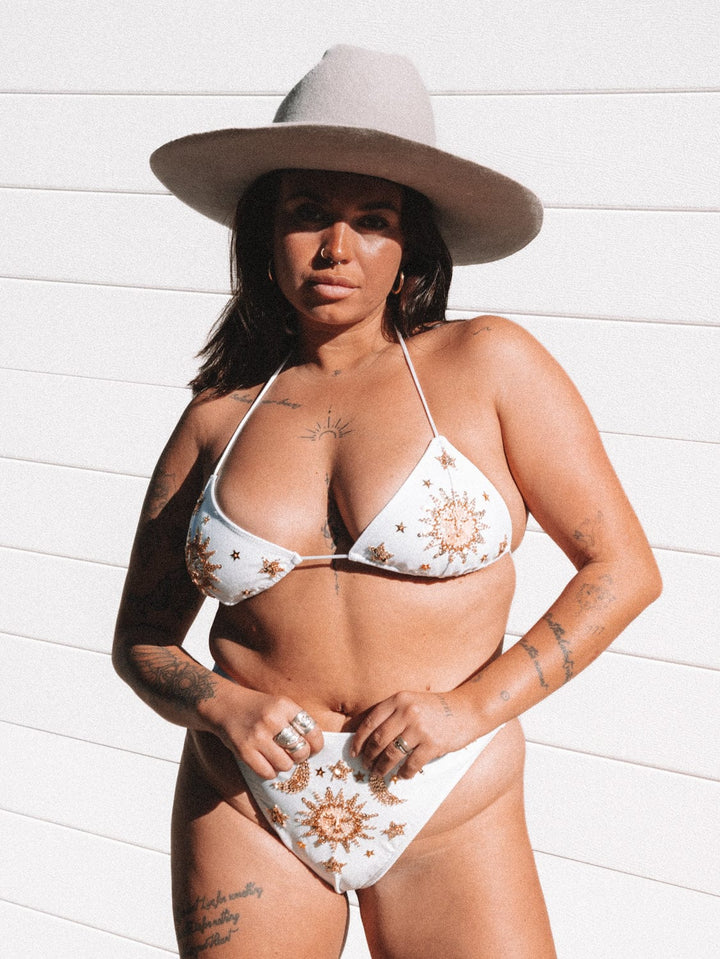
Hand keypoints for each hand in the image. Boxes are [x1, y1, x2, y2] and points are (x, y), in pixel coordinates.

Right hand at [207, 681, 323, 779]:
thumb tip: (315, 749)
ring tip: (277, 756)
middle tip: (293, 753)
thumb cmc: (258, 708)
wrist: (225, 705)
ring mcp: (257, 736)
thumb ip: (296, 722)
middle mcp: (272, 719)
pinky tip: (266, 762)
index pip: (312, 731)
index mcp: (284, 706)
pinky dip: (270, 772)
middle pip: (301, 750)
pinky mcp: (244, 751)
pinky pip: (267, 773)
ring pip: (285, 765)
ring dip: (284, 765)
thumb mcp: (279, 705)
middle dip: (300, 756)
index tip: (312, 748)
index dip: (316, 744)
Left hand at [351, 689, 480, 778]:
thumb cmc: (436, 708)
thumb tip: (369, 739)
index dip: (359, 740)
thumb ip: (392, 714)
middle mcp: (407, 712)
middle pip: (378, 740)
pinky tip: (402, 776)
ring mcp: (420, 728)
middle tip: (366, 766)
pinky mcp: (433, 744)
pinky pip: (412, 764)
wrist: (467, 709)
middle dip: (369, 757)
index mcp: (398, 699)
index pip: (370, 722)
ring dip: (382, 768)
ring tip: (378, 774)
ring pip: (392, 754)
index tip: (354, 753)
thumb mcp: (411, 702)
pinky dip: (404, 773)